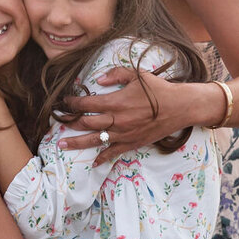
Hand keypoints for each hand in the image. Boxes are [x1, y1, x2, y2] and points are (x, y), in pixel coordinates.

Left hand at [58, 69, 185, 161]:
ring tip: (62, 145)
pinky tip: (93, 163)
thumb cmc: (159, 89)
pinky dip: (102, 158)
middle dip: (70, 123)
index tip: (65, 102)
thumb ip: (116, 74)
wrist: (180, 107)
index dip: (73, 103)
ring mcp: (124, 134)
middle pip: (87, 123)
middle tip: (57, 123)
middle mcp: (117, 120)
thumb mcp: (137, 75)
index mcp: (116, 102)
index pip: (87, 104)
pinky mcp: (132, 143)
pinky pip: (114, 152)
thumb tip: (98, 80)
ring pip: (95, 140)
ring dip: (77, 143)